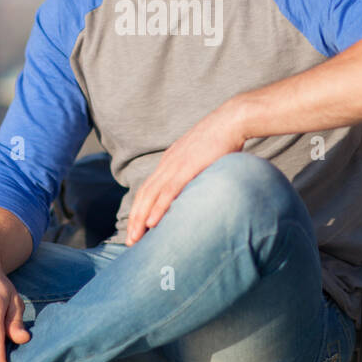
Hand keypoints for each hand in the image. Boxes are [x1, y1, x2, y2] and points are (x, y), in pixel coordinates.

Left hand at [125, 99, 248, 245]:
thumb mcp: (202, 155)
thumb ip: (195, 169)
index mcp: (170, 161)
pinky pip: (169, 191)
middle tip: (130, 242)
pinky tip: (151, 222)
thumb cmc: (222, 138)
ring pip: (151, 196)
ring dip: (140, 219)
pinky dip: (158, 208)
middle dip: (134, 220)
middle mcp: (168, 164)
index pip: (148, 189)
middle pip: (144, 195)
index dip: (139, 209)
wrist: (231, 120)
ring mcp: (176, 166)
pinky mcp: (188, 168)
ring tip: (134, 238)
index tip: (136, 227)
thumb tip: (198, 185)